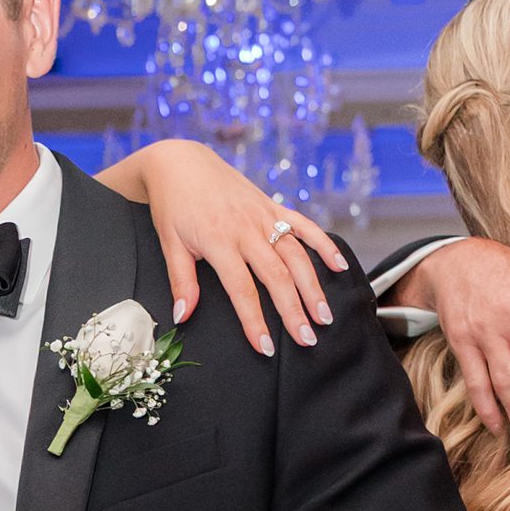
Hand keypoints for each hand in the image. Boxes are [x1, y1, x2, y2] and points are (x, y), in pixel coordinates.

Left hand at [129, 139, 338, 354]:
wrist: (180, 162)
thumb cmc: (172, 206)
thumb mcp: (169, 244)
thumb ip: (181, 281)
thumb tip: (184, 316)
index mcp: (219, 241)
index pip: (242, 290)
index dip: (255, 321)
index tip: (266, 348)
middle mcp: (247, 229)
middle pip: (277, 276)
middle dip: (294, 311)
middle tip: (307, 340)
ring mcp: (264, 215)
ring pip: (296, 255)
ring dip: (313, 286)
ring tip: (324, 316)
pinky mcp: (273, 205)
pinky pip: (304, 225)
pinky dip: (324, 244)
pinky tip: (339, 265)